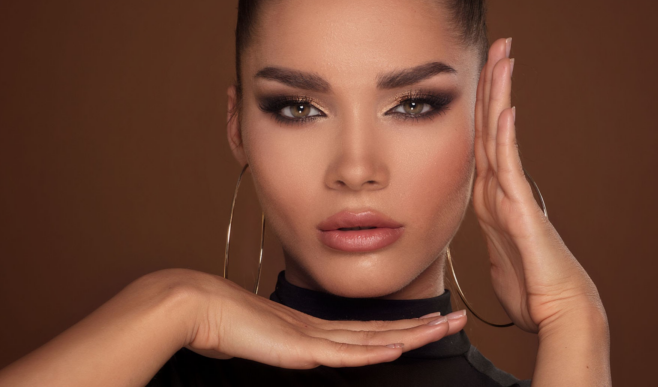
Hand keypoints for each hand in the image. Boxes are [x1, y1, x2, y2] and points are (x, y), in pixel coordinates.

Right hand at [174, 270, 466, 368]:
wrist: (200, 305)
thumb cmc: (225, 323)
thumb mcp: (263, 338)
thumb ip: (282, 343)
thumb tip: (287, 345)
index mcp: (316, 329)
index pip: (370, 331)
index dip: (403, 327)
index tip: (429, 321)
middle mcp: (322, 329)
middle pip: (382, 330)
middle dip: (422, 325)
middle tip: (458, 317)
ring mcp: (313, 336)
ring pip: (374, 338)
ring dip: (412, 334)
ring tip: (444, 325)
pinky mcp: (300, 346)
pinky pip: (345, 352)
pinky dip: (374, 351)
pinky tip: (398, 348)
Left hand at [472, 37, 604, 332]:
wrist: (556, 311)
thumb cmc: (528, 287)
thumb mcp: (496, 250)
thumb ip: (489, 229)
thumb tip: (483, 222)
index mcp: (489, 194)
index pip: (479, 137)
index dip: (479, 102)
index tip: (477, 69)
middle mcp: (499, 188)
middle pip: (491, 125)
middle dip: (492, 82)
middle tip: (498, 42)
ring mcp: (511, 196)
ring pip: (498, 136)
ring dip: (499, 95)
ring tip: (504, 55)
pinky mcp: (521, 211)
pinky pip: (508, 169)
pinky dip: (505, 138)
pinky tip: (504, 108)